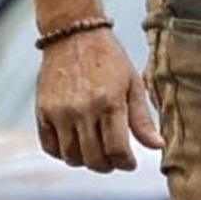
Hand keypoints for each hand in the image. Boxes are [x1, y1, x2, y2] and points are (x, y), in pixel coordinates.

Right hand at [36, 27, 161, 172]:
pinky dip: (63, 153)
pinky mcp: (42, 111)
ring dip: (86, 161)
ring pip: (71, 157)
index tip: (130, 163)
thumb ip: (142, 119)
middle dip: (108, 165)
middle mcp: (82, 110)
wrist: (73, 34)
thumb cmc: (109, 59)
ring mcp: (59, 112)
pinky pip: (50, 147)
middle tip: (114, 160)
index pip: (117, 150)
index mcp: (109, 103)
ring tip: (95, 152)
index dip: (126, 163)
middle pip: (94, 158)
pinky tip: (75, 145)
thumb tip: (158, 146)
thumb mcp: (132, 84)